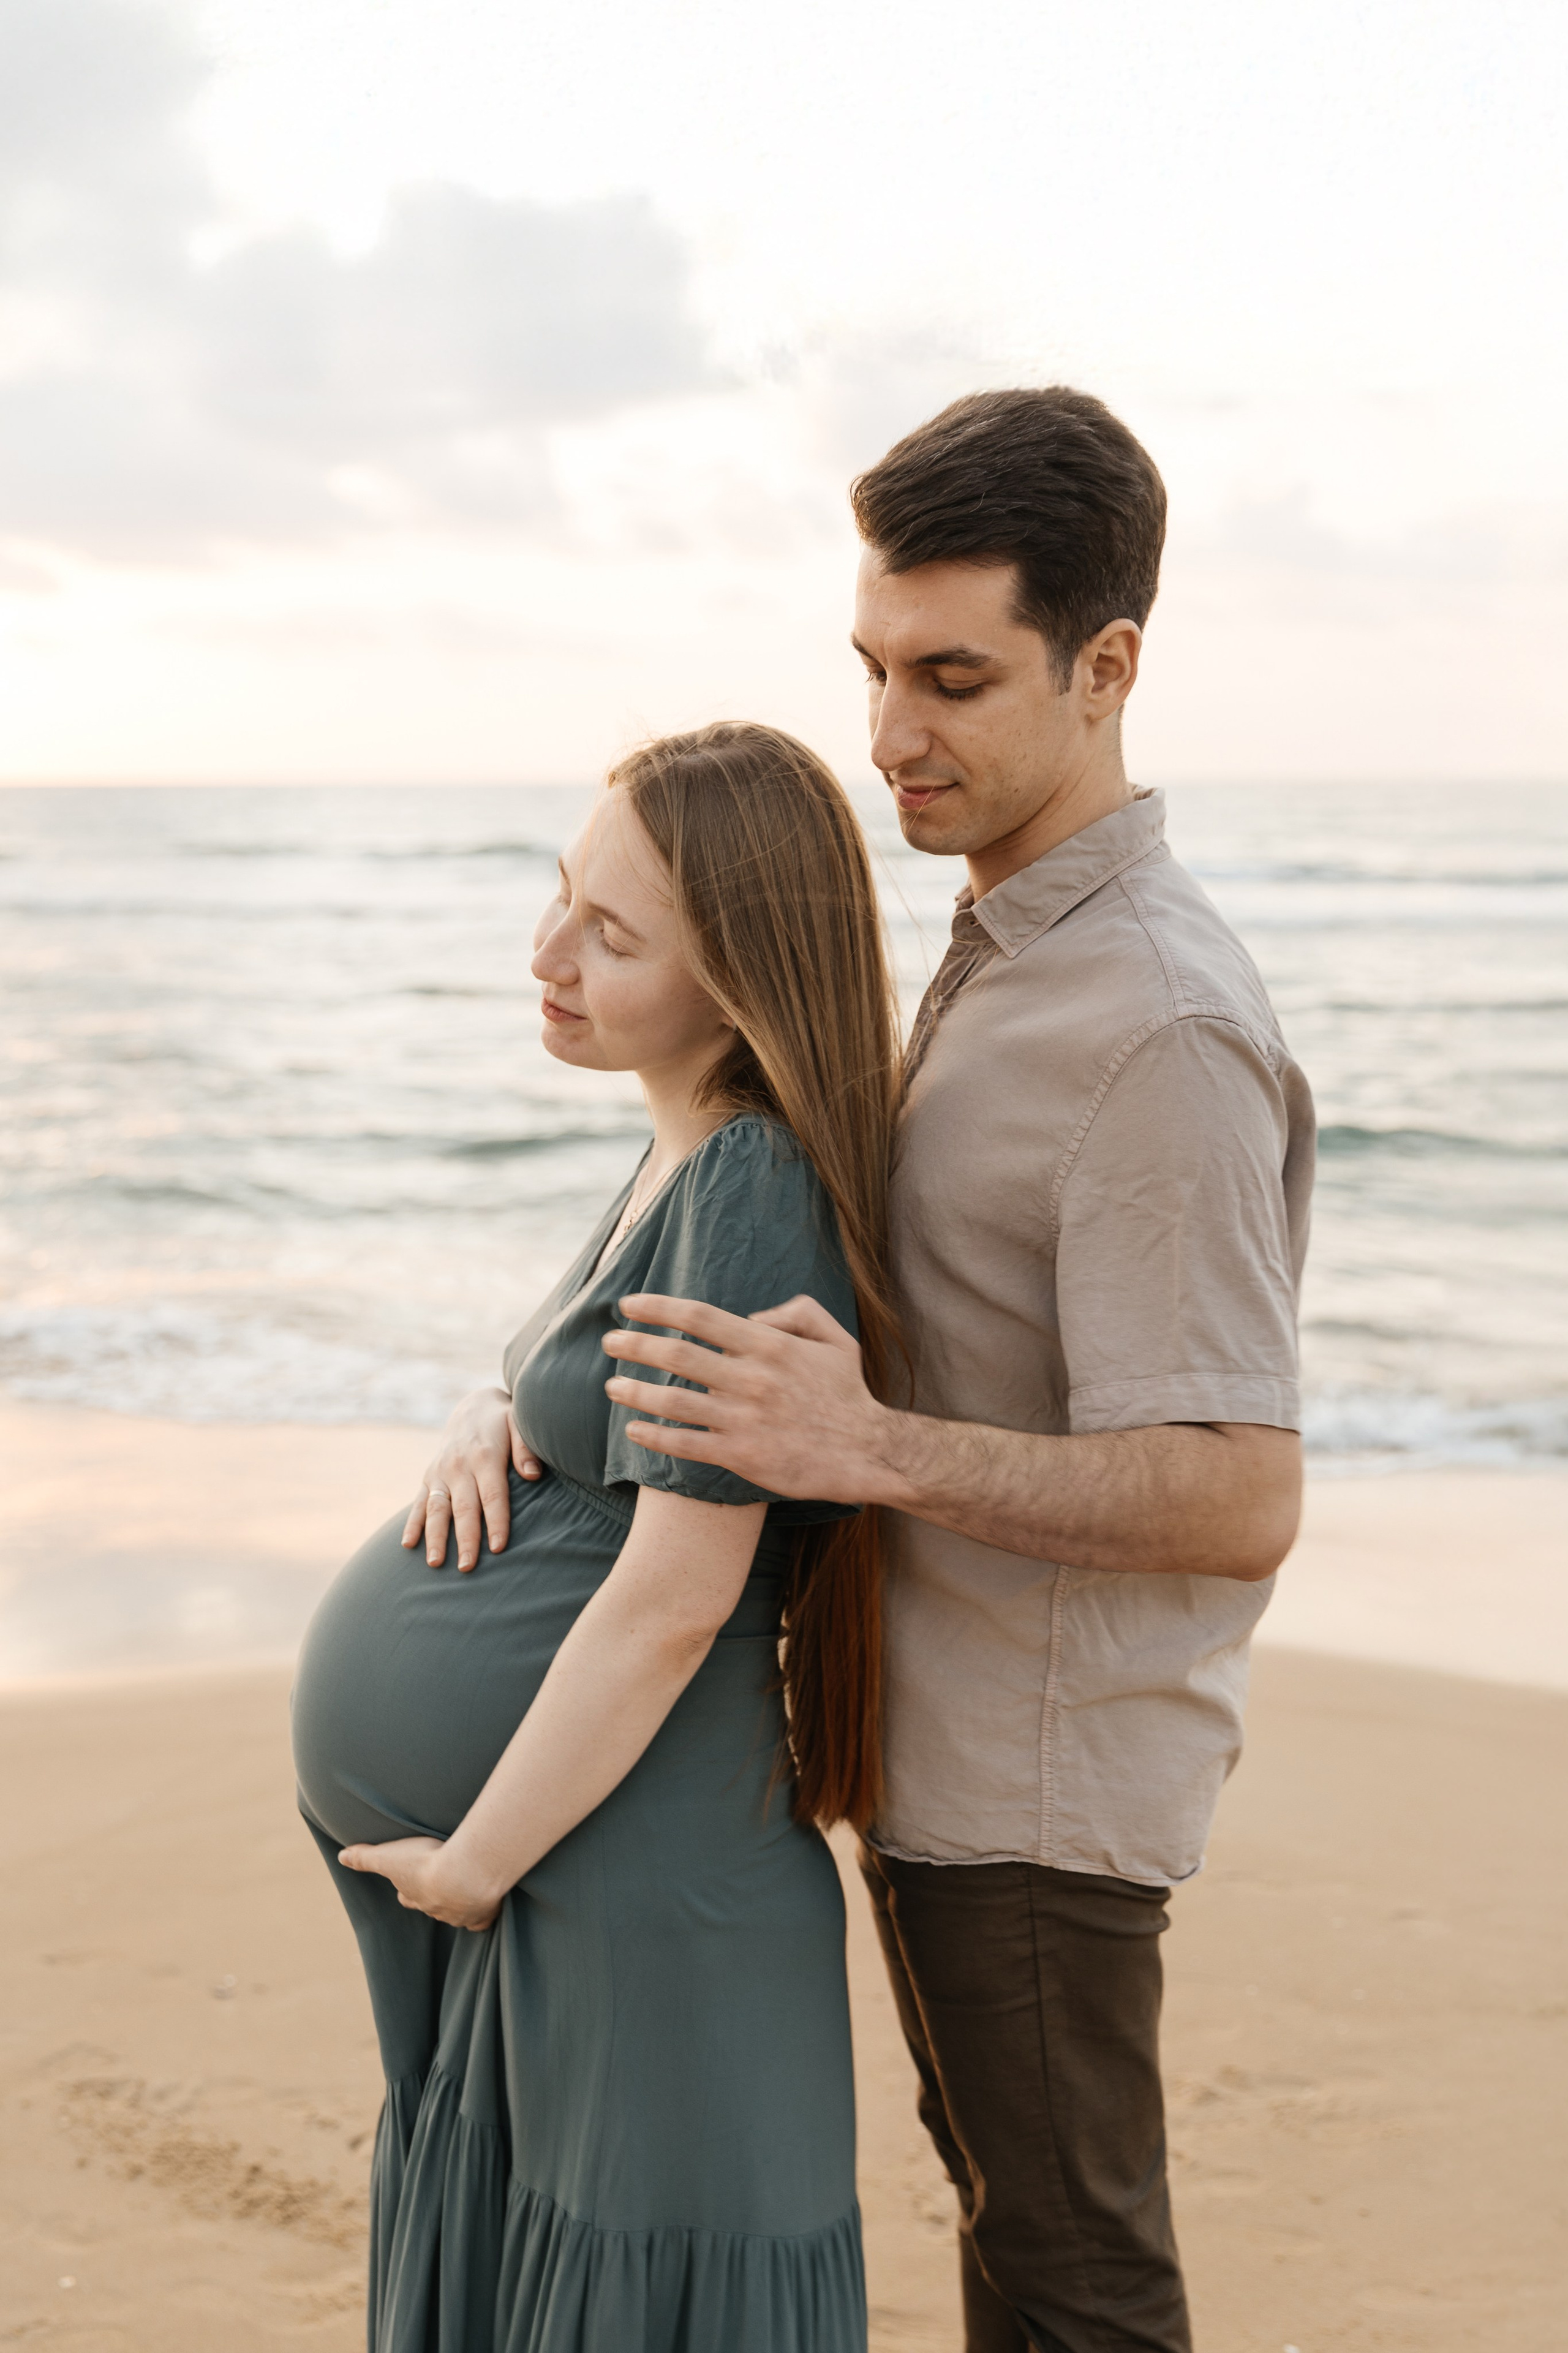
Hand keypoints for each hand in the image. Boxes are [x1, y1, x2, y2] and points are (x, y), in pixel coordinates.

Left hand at [336, 1835, 502, 1930]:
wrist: (463, 1874)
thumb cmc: (425, 1862)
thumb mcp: (388, 1856)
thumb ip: (365, 1857)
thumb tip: (341, 1856)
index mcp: (414, 1895)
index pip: (406, 1896)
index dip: (406, 1890)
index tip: (408, 1883)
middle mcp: (436, 1908)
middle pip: (432, 1905)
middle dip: (434, 1895)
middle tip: (441, 1883)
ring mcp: (460, 1914)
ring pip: (457, 1912)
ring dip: (460, 1901)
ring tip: (467, 1888)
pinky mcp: (483, 1914)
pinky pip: (482, 1921)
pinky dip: (484, 1915)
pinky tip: (488, 1906)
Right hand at [403, 1386, 541, 1570]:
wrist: (473, 1407)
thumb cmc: (503, 1422)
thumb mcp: (519, 1424)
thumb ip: (526, 1449)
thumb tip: (533, 1475)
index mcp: (485, 1457)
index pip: (492, 1495)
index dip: (496, 1522)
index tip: (498, 1548)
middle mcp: (459, 1466)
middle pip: (463, 1508)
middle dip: (465, 1539)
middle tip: (467, 1568)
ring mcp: (440, 1472)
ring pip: (436, 1509)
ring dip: (434, 1537)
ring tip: (435, 1564)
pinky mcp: (428, 1477)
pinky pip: (419, 1503)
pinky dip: (412, 1523)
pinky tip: (408, 1545)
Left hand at [601, 1292, 902, 1504]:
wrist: (869, 1452)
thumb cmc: (848, 1394)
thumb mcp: (834, 1338)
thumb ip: (795, 1312)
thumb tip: (751, 1316)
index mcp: (769, 1345)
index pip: (700, 1317)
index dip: (658, 1308)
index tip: (628, 1305)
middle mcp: (750, 1379)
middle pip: (676, 1355)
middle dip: (633, 1345)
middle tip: (609, 1342)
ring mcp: (743, 1419)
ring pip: (673, 1401)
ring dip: (635, 1391)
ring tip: (611, 1386)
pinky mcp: (742, 1455)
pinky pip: (687, 1445)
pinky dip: (655, 1437)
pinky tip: (633, 1430)